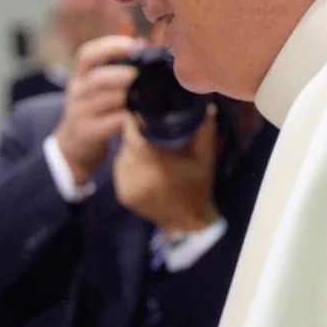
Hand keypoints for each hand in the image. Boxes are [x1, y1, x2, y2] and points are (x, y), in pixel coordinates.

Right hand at [51, 35, 143, 185]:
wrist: (74, 143)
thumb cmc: (95, 106)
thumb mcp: (97, 84)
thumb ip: (116, 64)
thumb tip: (143, 44)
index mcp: (79, 74)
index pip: (87, 54)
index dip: (110, 46)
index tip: (134, 45)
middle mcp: (76, 91)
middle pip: (99, 78)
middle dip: (125, 75)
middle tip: (144, 75)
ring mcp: (80, 113)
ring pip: (108, 100)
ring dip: (130, 96)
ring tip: (148, 95)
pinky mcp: (88, 132)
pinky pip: (113, 122)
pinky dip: (130, 117)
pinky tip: (142, 115)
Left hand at [112, 108, 220, 233]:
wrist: (188, 222)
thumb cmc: (198, 186)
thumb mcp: (205, 157)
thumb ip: (204, 130)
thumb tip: (206, 105)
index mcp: (155, 165)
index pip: (132, 134)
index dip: (134, 120)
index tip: (141, 111)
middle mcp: (137, 177)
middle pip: (126, 143)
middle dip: (135, 134)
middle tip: (146, 127)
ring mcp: (127, 188)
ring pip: (121, 155)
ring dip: (131, 149)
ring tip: (147, 147)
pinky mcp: (123, 195)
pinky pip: (120, 169)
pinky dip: (129, 164)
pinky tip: (143, 165)